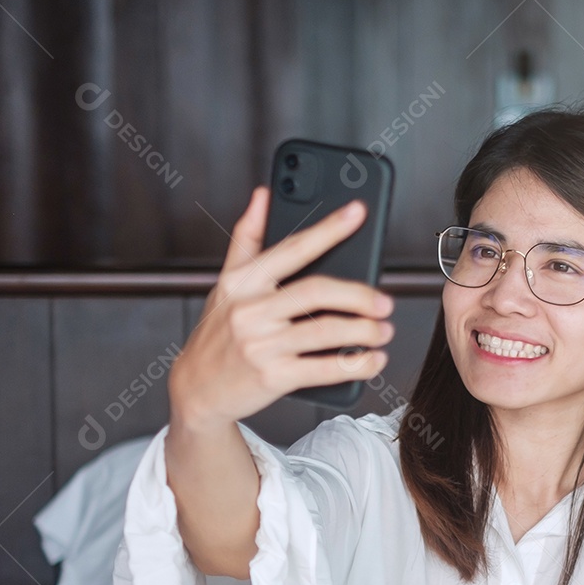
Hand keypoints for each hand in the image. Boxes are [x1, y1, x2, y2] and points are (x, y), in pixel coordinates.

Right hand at [168, 186, 394, 430]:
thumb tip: (262, 195)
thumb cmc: (218, 335)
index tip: (358, 212)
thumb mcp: (226, 285)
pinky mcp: (274, 377)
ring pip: (327, 331)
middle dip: (359, 295)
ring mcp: (261, 345)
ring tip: (384, 330)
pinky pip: (326, 368)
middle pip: (317, 292)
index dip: (328, 229)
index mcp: (242, 283)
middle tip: (385, 301)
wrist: (198, 389)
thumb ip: (246, 240)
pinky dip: (357, 365)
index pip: (292, 248)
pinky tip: (373, 360)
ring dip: (365, 331)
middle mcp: (250, 311)